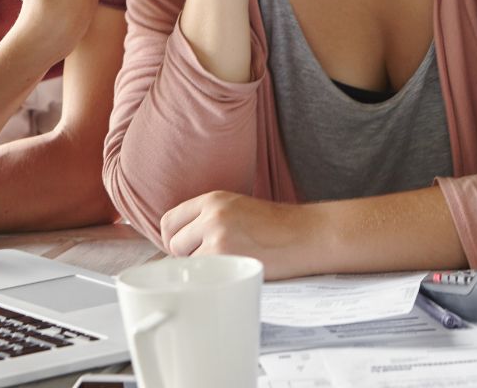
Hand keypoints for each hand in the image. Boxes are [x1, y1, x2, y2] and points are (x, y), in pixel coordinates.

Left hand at [160, 191, 320, 279]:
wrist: (306, 234)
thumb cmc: (277, 227)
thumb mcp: (237, 209)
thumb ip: (208, 219)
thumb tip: (178, 243)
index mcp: (212, 199)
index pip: (170, 220)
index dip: (174, 238)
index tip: (184, 249)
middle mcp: (212, 214)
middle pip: (173, 242)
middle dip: (185, 256)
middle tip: (208, 261)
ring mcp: (218, 235)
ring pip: (186, 260)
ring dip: (200, 268)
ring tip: (225, 266)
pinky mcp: (227, 256)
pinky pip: (203, 273)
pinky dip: (212, 277)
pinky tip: (231, 273)